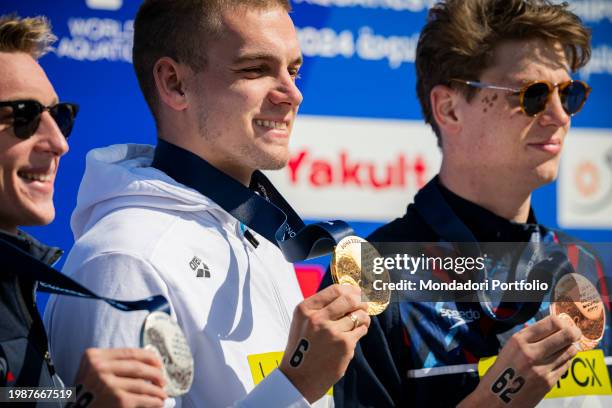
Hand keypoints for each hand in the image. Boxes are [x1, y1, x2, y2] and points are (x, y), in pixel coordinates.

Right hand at [71, 348, 167, 407]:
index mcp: (94, 357)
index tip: (158, 362)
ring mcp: (109, 384)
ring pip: (143, 384)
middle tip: (163, 379)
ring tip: (162, 393)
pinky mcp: (118, 400)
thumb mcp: (92, 372)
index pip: (129, 352)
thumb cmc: (86, 395)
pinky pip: (143, 398)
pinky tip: (158, 402)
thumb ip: (112, 364)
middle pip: (138, 367)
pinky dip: (154, 401)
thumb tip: (148, 362)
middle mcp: (100, 368)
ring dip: (157, 390)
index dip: (148, 357)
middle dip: (155, 373)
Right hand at [279, 284, 370, 402]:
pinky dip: (361, 330)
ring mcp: (332, 331)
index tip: (356, 291)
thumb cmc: (303, 348)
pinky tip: (354, 334)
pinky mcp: (344, 345)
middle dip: (360, 300)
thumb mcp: (303, 322)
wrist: (298, 378)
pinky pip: (361, 330)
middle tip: (363, 304)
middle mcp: (317, 318)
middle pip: (350, 299)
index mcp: (305, 309)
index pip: (334, 290)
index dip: (350, 289)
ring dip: (362, 317)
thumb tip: (348, 293)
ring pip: (359, 315)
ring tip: (359, 321)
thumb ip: (320, 307)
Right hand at [460, 314, 581, 407]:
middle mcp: (531, 352)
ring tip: (567, 346)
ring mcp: (542, 369)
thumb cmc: (500, 373)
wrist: (495, 399)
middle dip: (573, 332)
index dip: (561, 321)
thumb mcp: (509, 349)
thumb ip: (527, 339)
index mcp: (518, 340)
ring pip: (569, 351)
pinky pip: (564, 366)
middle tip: (574, 332)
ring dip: (570, 347)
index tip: (563, 322)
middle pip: (565, 335)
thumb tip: (547, 329)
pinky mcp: (548, 383)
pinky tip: (559, 360)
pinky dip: (565, 361)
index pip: (550, 323)